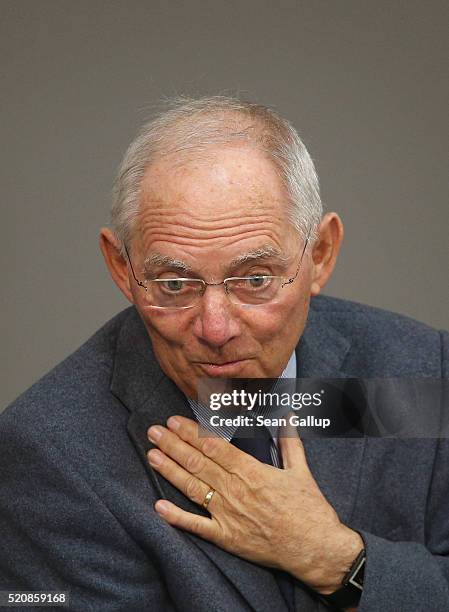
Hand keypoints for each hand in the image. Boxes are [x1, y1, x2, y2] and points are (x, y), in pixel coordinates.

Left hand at [147, 415, 362, 593]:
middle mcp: (235, 490)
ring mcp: (228, 515)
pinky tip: (159, 505)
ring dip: (170, 471)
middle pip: (198, 463)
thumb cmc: (309, 509)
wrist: (315, 549)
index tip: (175, 421)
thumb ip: (290, 441)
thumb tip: (288, 415)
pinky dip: (177, 517)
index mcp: (251, 471)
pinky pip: (197, 526)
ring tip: (152, 455)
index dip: (191, 432)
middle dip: (173, 445)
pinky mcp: (226, 537)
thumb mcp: (300, 470)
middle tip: (154, 431)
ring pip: (193, 488)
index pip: (214, 446)